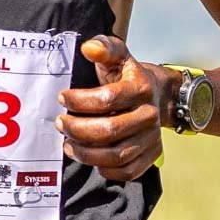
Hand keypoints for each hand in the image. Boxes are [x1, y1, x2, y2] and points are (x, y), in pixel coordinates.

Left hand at [56, 35, 177, 182]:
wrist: (159, 95)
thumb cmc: (129, 76)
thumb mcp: (118, 56)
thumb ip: (104, 47)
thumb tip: (89, 48)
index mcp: (141, 88)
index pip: (107, 99)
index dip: (80, 101)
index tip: (62, 98)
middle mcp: (149, 115)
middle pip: (109, 131)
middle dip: (78, 129)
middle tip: (60, 124)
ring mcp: (152, 137)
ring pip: (116, 155)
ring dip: (87, 153)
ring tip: (68, 145)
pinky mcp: (151, 154)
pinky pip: (128, 171)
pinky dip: (105, 169)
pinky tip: (90, 158)